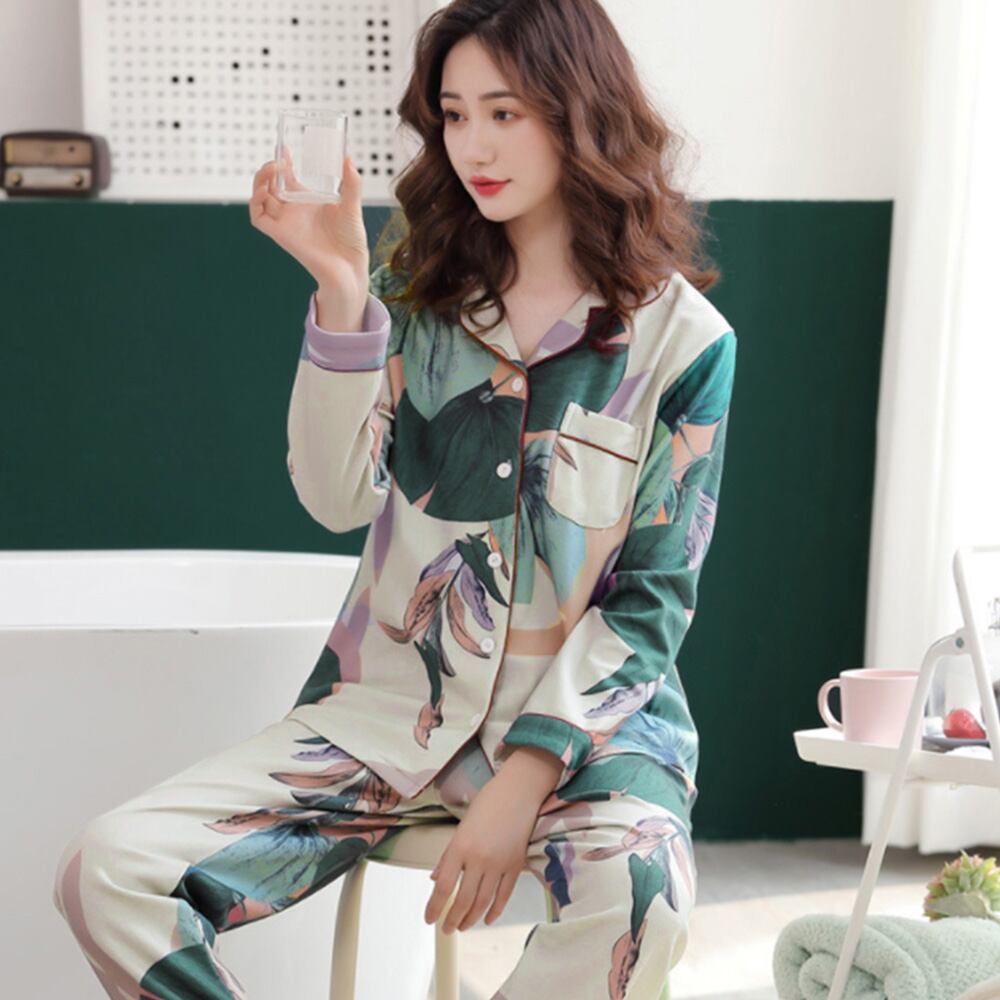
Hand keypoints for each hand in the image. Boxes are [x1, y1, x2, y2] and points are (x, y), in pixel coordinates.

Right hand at [248, 147, 369, 296]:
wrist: (350, 267)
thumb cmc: (351, 241)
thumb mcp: (352, 206)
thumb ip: (351, 184)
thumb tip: (348, 159)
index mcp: (307, 202)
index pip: (287, 178)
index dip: (282, 162)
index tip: (284, 147)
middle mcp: (293, 211)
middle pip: (270, 186)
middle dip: (267, 169)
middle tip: (277, 160)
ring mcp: (285, 222)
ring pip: (260, 198)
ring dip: (259, 181)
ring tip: (271, 170)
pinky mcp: (281, 235)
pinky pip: (259, 218)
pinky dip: (255, 202)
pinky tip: (264, 191)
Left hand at [423, 772, 538, 933]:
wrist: (518, 791)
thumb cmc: (489, 803)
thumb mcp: (462, 826)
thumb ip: (449, 856)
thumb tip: (435, 879)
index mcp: (460, 846)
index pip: (443, 886)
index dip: (435, 907)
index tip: (429, 918)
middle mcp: (479, 858)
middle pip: (463, 899)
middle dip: (452, 918)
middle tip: (446, 928)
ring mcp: (499, 864)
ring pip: (483, 902)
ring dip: (471, 919)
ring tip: (463, 926)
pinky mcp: (516, 865)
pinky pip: (504, 895)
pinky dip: (495, 911)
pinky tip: (487, 918)